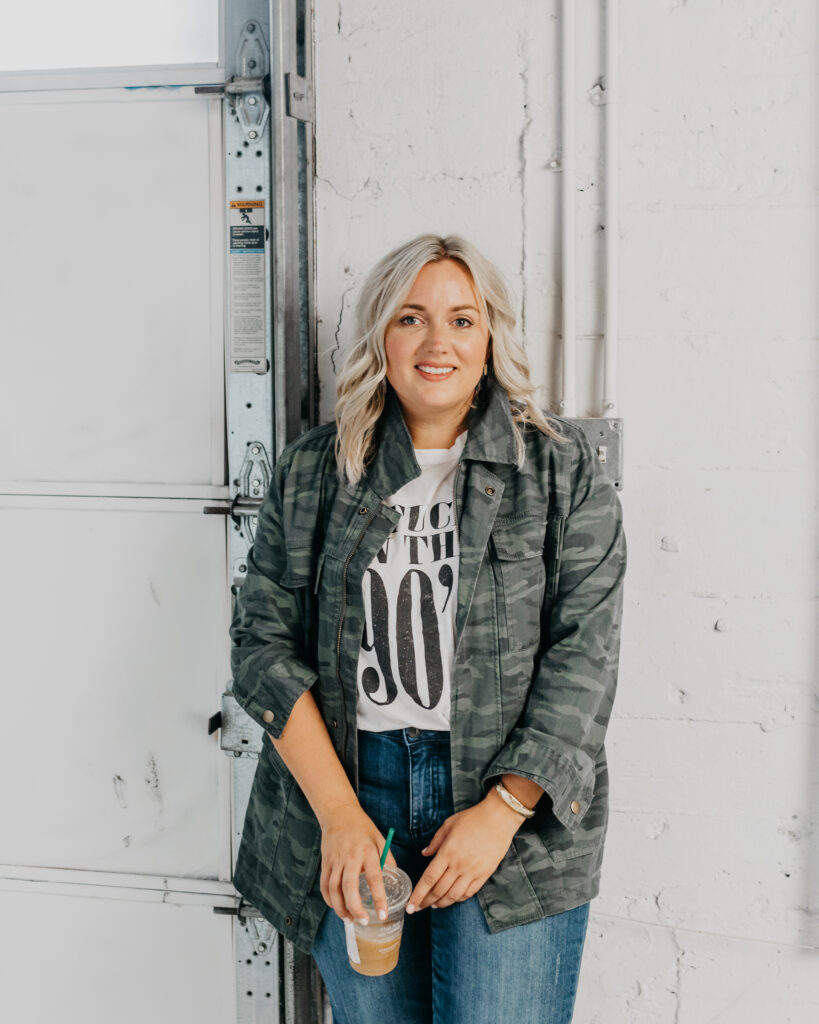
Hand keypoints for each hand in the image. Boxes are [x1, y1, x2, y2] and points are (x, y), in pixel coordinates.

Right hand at [318, 805, 397, 925]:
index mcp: (368, 851)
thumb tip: (395, 879)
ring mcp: (335, 860)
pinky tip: (337, 907)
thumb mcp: (380, 839)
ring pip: (334, 889)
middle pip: (350, 887)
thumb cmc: (362, 828)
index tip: (383, 914)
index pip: (374, 878)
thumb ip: (387, 859)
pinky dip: (329, 900)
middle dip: (356, 908)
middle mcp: (350, 857)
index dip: (379, 898)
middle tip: (364, 922)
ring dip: (341, 908)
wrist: (338, 813)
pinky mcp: (325, 862)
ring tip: (350, 920)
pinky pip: (324, 885)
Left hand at [406, 790, 524, 912]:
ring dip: (442, 903)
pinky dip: (458, 899)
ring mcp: (472, 872)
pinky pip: (469, 892)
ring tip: (434, 905)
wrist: (498, 819)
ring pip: (453, 895)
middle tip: (418, 908)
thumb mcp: (448, 825)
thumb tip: (424, 854)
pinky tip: (452, 898)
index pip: (429, 879)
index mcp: (447, 852)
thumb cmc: (472, 819)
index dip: (418, 894)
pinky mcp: (484, 874)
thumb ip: (435, 842)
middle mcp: (459, 865)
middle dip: (426, 902)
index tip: (410, 905)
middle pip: (439, 890)